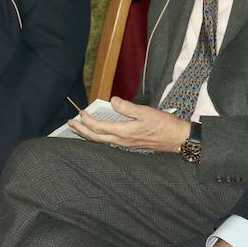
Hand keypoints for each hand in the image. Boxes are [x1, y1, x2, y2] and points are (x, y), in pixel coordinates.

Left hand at [67, 96, 191, 151]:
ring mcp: (125, 145)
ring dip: (88, 135)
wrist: (177, 139)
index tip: (80, 112)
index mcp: (124, 132)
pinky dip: (98, 138)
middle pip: (95, 138)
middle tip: (70, 123)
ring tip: (78, 129)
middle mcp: (122, 141)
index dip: (87, 120)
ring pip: (101, 141)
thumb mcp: (146, 112)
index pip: (99, 128)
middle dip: (81, 130)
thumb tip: (113, 101)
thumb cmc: (164, 125)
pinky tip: (96, 134)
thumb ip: (127, 107)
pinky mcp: (129, 145)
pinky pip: (108, 142)